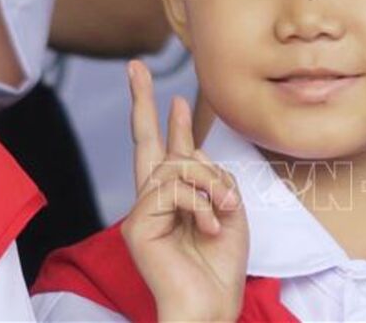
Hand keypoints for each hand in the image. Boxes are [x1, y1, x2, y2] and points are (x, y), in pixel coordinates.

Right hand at [121, 61, 248, 321]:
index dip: (169, 121)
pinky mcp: (136, 226)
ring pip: (175, 166)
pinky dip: (201, 203)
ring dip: (210, 183)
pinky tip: (211, 224)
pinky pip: (171, 190)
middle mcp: (154, 200)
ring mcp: (141, 212)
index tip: (172, 95)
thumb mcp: (229, 210)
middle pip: (144, 142)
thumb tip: (189, 150)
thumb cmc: (220, 266)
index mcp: (177, 198)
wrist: (211, 306)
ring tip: (225, 210)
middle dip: (141, 101)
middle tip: (136, 67)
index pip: (167, 151)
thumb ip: (212, 177)